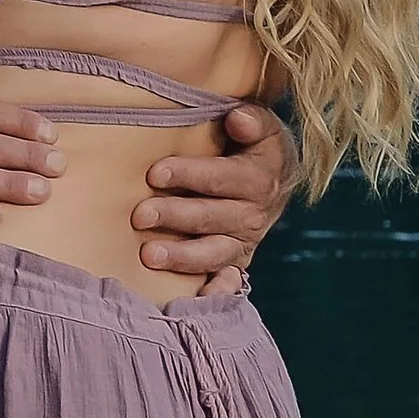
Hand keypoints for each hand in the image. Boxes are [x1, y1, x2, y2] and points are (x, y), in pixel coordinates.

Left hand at [134, 98, 299, 292]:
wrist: (278, 179)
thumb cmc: (254, 146)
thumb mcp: (262, 128)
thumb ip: (252, 120)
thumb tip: (237, 117)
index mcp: (260, 178)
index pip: (224, 178)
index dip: (191, 175)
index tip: (155, 173)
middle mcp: (254, 214)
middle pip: (214, 218)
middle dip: (176, 216)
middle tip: (140, 215)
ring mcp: (243, 242)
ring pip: (214, 253)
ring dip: (182, 257)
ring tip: (148, 255)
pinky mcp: (236, 263)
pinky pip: (228, 283)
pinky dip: (214, 293)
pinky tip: (195, 301)